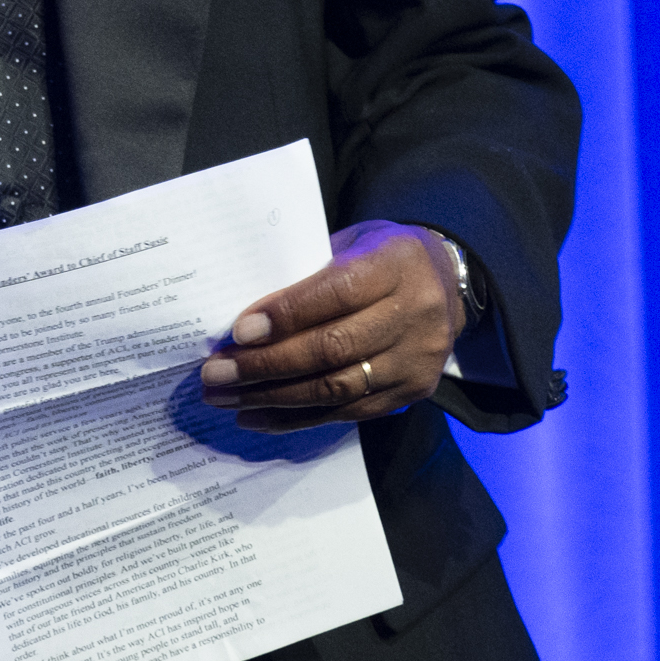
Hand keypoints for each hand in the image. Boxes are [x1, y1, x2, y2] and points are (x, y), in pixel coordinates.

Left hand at [200, 220, 465, 432]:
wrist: (446, 282)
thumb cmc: (376, 255)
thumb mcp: (349, 242)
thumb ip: (306, 271)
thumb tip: (241, 312)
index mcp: (395, 265)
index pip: (337, 294)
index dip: (286, 315)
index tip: (238, 332)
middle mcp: (413, 315)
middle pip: (333, 348)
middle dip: (266, 365)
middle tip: (214, 373)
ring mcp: (416, 360)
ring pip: (338, 388)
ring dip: (274, 397)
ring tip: (225, 398)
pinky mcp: (412, 392)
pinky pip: (349, 412)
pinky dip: (298, 418)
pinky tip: (257, 417)